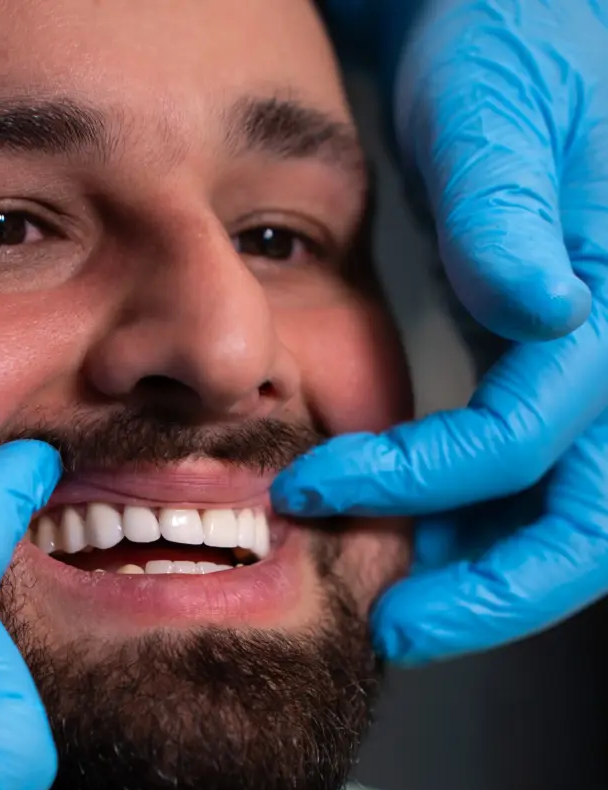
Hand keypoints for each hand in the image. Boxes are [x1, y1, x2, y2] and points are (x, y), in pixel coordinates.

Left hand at [274, 1, 607, 663]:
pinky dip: (479, 518)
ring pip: (568, 508)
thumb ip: (509, 205)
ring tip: (401, 601)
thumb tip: (542, 306)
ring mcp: (594, 359)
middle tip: (399, 629)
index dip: (429, 479)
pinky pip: (537, 470)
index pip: (538, 428)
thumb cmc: (504, 44)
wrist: (507, 32)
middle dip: (495, 586)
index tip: (312, 487)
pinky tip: (421, 535)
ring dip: (485, 569)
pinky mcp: (556, 361)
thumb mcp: (495, 105)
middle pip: (592, 513)